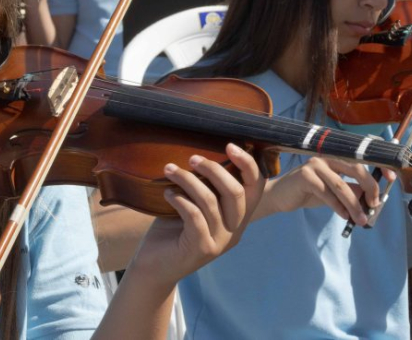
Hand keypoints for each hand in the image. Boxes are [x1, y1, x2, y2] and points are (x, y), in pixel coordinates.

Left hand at [129, 144, 263, 286]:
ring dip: (188, 180)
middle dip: (214, 169)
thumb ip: (206, 187)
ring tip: (169, 170)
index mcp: (239, 217)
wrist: (155, 267)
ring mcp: (220, 241)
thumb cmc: (173, 230)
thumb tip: (200, 151)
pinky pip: (194, 216)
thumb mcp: (195, 205)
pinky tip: (167, 194)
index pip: (256, 187)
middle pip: (236, 192)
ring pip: (210, 201)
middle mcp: (235, 230)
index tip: (229, 145)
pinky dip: (180, 199)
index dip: (247, 164)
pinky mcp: (202, 248)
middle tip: (192, 158)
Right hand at [257, 156, 392, 225]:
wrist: (281, 197)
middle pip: (356, 168)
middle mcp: (327, 156)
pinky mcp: (305, 176)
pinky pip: (327, 193)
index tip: (392, 178)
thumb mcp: (335, 193)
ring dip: (354, 205)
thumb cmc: (309, 193)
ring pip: (342, 185)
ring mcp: (315, 164)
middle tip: (375, 205)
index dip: (379, 164)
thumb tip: (373, 199)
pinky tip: (344, 216)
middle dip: (370, 187)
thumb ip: (352, 191)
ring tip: (361, 220)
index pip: (362, 157)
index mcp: (337, 157)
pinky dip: (338, 207)